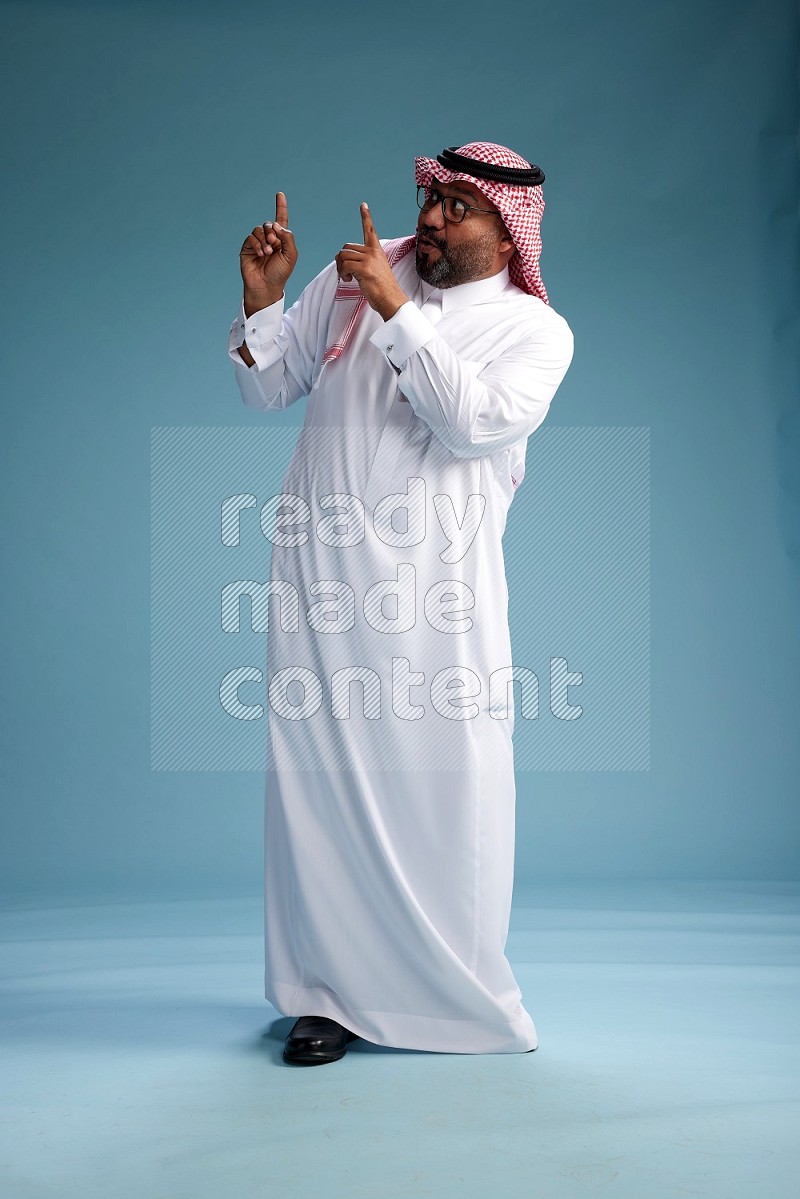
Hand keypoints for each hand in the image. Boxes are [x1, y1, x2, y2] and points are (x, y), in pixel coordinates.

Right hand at [240, 192, 297, 310]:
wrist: (266, 286)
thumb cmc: (280, 273)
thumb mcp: (291, 255)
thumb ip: (287, 237)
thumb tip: (275, 224)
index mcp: (281, 239)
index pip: (281, 219)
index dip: (280, 206)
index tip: (280, 194)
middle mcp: (269, 239)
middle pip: (268, 223)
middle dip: (271, 231)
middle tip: (273, 243)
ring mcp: (257, 243)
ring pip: (258, 229)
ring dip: (264, 240)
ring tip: (268, 253)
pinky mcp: (247, 248)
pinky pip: (250, 238)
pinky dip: (256, 244)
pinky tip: (261, 254)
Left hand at [335, 203, 408, 320]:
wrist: (390, 299)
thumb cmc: (381, 288)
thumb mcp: (374, 269)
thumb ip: (363, 260)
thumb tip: (343, 258)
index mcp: (377, 250)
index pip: (370, 230)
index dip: (366, 217)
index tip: (363, 205)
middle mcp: (373, 251)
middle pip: (346, 247)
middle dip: (341, 260)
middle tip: (345, 273)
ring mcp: (369, 259)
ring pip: (343, 256)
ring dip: (340, 268)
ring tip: (347, 277)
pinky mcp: (364, 268)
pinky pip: (344, 265)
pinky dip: (342, 273)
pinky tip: (348, 280)